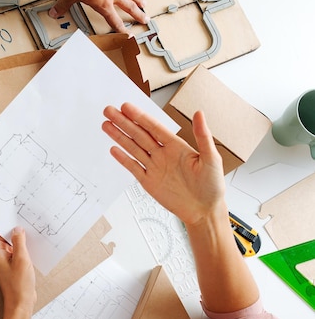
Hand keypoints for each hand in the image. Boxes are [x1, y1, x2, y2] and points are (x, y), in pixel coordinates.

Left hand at [0, 224, 35, 311]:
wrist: (21, 302)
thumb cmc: (18, 285)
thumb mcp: (21, 259)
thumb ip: (19, 241)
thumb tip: (17, 228)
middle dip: (6, 221)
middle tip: (16, 210)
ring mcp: (4, 256)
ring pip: (7, 238)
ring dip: (14, 232)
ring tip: (25, 221)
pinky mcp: (12, 261)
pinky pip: (14, 246)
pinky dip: (19, 241)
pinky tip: (29, 237)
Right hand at [102, 103, 225, 225]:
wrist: (204, 210)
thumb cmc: (212, 186)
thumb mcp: (211, 158)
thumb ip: (203, 136)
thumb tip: (199, 113)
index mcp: (176, 146)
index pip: (153, 127)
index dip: (139, 117)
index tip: (126, 107)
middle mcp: (163, 154)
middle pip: (138, 135)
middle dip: (123, 122)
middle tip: (109, 111)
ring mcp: (154, 167)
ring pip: (132, 148)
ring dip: (119, 137)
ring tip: (106, 125)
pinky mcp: (148, 182)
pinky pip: (133, 167)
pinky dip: (123, 159)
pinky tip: (113, 149)